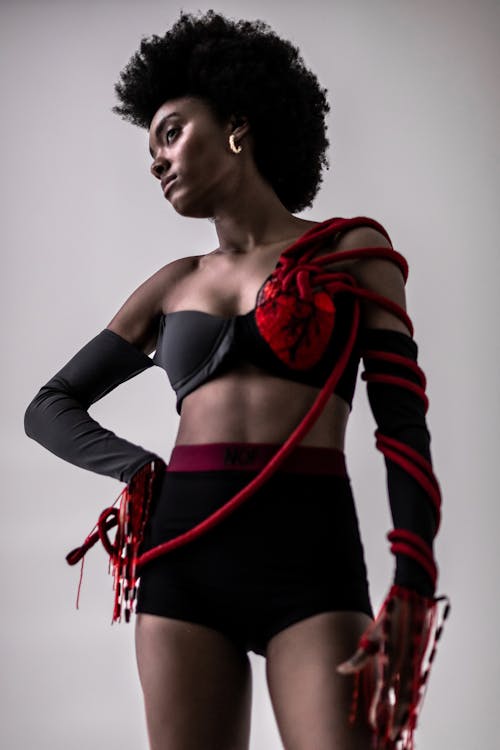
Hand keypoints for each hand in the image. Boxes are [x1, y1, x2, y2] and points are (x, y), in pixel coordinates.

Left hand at [337, 586, 434, 747]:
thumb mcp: (370, 637)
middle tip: (390, 737)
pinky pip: (416, 686)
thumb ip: (358, 658)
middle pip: (401, 700)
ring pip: (411, 696)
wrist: (412, 600)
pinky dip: (413, 700)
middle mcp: (403, 665)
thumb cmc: (389, 618)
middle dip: (396, 720)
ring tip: (401, 730)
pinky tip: (409, 709)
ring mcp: (414, 664)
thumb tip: (340, 671)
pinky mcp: (420, 661)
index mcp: (390, 659)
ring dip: (406, 713)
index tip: (373, 723)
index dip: (378, 709)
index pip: (383, 692)